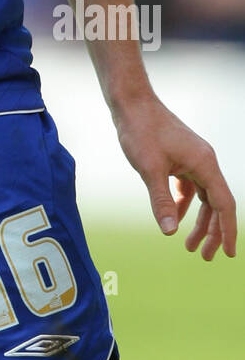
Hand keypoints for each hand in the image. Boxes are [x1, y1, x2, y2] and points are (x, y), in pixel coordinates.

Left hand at [111, 92, 236, 259]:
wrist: (131, 102)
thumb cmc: (140, 130)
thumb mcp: (149, 169)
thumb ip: (161, 201)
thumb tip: (169, 232)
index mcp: (204, 163)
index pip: (224, 204)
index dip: (227, 231)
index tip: (228, 254)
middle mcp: (204, 161)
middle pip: (216, 203)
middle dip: (213, 231)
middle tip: (204, 257)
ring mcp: (193, 158)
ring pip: (203, 196)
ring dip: (198, 220)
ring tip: (188, 245)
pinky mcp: (180, 156)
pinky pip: (189, 186)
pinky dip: (183, 203)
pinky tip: (172, 217)